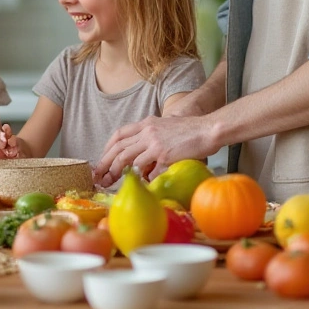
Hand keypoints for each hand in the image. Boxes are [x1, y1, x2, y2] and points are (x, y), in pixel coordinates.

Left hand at [94, 115, 216, 187]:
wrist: (208, 129)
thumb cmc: (190, 131)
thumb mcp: (166, 128)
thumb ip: (151, 138)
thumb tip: (142, 158)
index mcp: (146, 123)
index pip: (119, 134)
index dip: (107, 148)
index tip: (103, 160)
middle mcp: (147, 132)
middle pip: (118, 148)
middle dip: (105, 164)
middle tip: (100, 176)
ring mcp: (155, 143)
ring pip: (128, 160)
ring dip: (118, 173)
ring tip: (113, 182)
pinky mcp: (164, 155)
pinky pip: (148, 171)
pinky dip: (143, 179)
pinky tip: (143, 184)